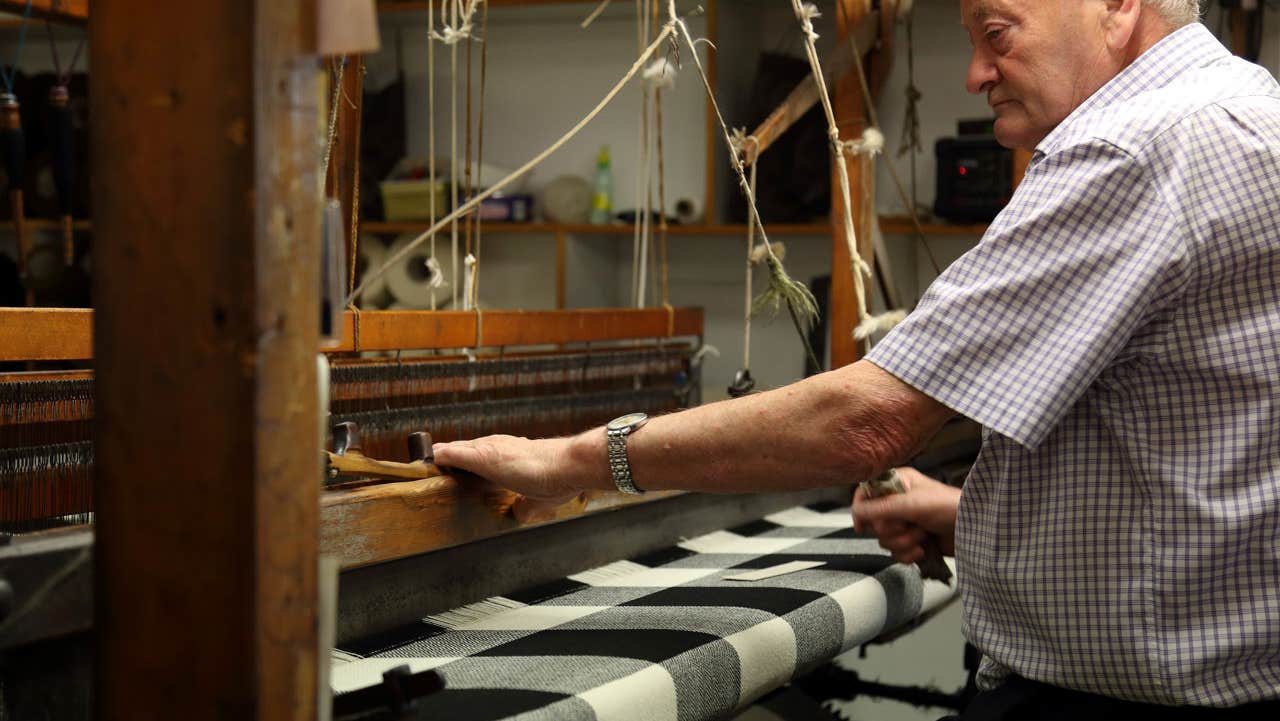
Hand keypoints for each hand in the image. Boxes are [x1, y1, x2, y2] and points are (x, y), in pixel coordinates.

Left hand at [433, 434, 587, 521]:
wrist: (568, 466)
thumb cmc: (560, 478)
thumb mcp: (540, 499)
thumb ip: (527, 506)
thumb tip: (520, 514)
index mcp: (508, 455)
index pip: (479, 456)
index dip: (464, 463)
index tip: (451, 472)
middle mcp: (497, 446)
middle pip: (463, 450)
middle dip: (447, 459)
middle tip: (429, 467)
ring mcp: (488, 449)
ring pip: (455, 450)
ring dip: (439, 457)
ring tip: (420, 463)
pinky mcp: (482, 456)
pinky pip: (452, 454)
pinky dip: (438, 456)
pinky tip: (425, 459)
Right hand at [852, 466, 959, 563]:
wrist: (974, 531)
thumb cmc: (949, 508)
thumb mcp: (912, 504)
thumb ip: (882, 508)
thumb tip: (856, 511)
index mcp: (898, 483)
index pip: (867, 493)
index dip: (861, 509)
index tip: (862, 525)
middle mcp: (899, 502)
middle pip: (874, 522)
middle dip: (893, 530)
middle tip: (909, 525)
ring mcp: (906, 522)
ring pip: (885, 539)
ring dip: (904, 542)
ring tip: (922, 536)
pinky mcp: (913, 540)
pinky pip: (896, 552)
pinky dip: (908, 554)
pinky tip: (922, 550)